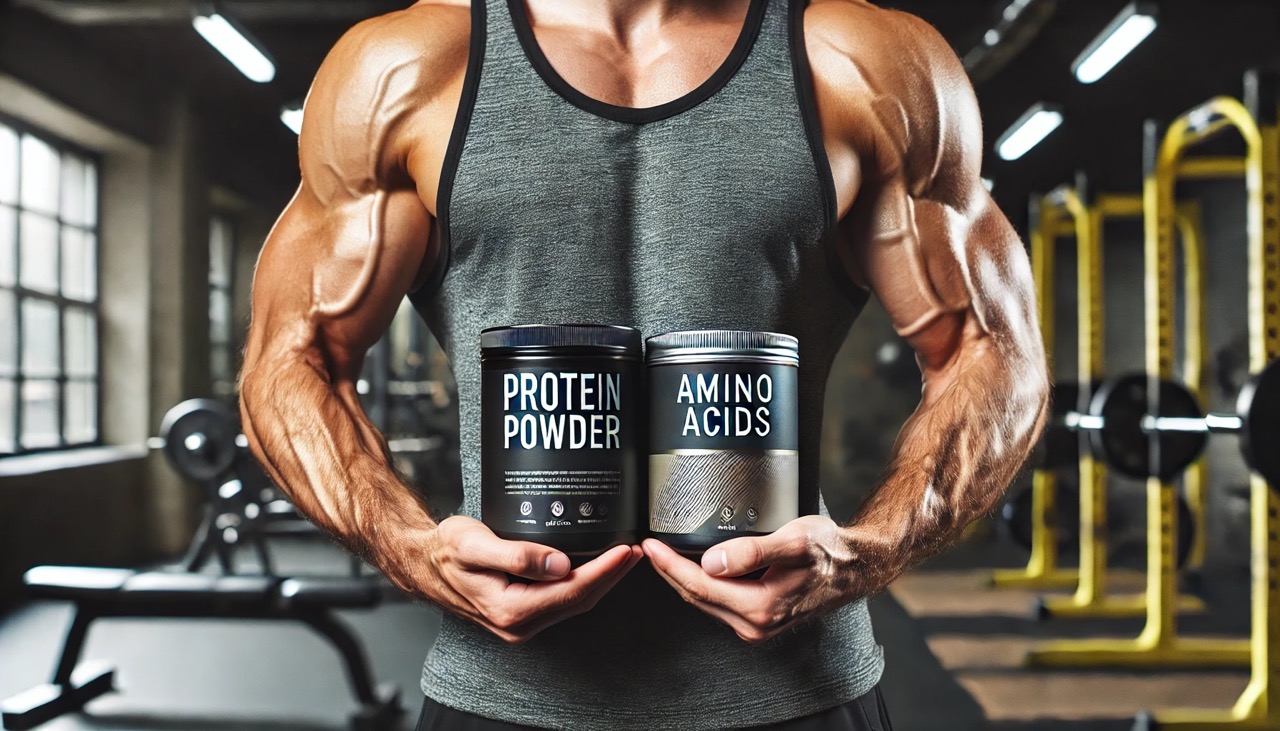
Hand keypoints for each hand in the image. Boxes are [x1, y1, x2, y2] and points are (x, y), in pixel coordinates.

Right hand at [418, 516, 641, 643]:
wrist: (421, 562)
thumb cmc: (444, 551)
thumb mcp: (476, 545)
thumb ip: (518, 555)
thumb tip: (560, 563)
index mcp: (510, 609)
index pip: (571, 590)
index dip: (604, 570)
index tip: (625, 550)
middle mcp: (518, 624)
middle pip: (579, 600)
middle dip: (612, 575)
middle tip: (636, 549)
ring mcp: (520, 622)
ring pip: (573, 602)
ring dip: (602, 579)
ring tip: (624, 556)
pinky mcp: (522, 612)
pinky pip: (562, 599)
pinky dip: (584, 582)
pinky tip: (595, 566)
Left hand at [642, 515, 867, 643]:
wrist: (855, 567)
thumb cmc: (829, 552)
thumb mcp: (793, 541)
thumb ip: (751, 552)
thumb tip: (712, 561)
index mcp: (760, 607)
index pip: (700, 586)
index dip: (670, 566)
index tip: (651, 546)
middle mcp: (755, 623)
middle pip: (697, 597)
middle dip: (668, 572)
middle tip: (648, 547)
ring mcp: (756, 624)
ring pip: (706, 601)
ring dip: (682, 578)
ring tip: (662, 555)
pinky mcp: (758, 618)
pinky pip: (719, 601)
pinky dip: (701, 583)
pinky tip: (693, 567)